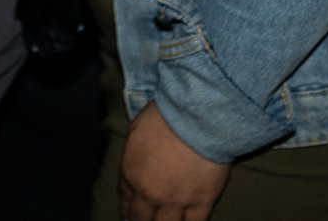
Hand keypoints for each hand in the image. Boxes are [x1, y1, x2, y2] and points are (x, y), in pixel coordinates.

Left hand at [118, 102, 229, 220]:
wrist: (196, 119)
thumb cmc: (164, 117)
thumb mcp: (135, 131)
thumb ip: (133, 155)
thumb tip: (135, 164)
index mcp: (132, 174)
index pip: (125, 198)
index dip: (127, 207)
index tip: (129, 212)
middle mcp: (150, 193)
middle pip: (142, 217)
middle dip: (142, 218)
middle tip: (145, 218)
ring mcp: (176, 201)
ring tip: (165, 220)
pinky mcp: (202, 202)